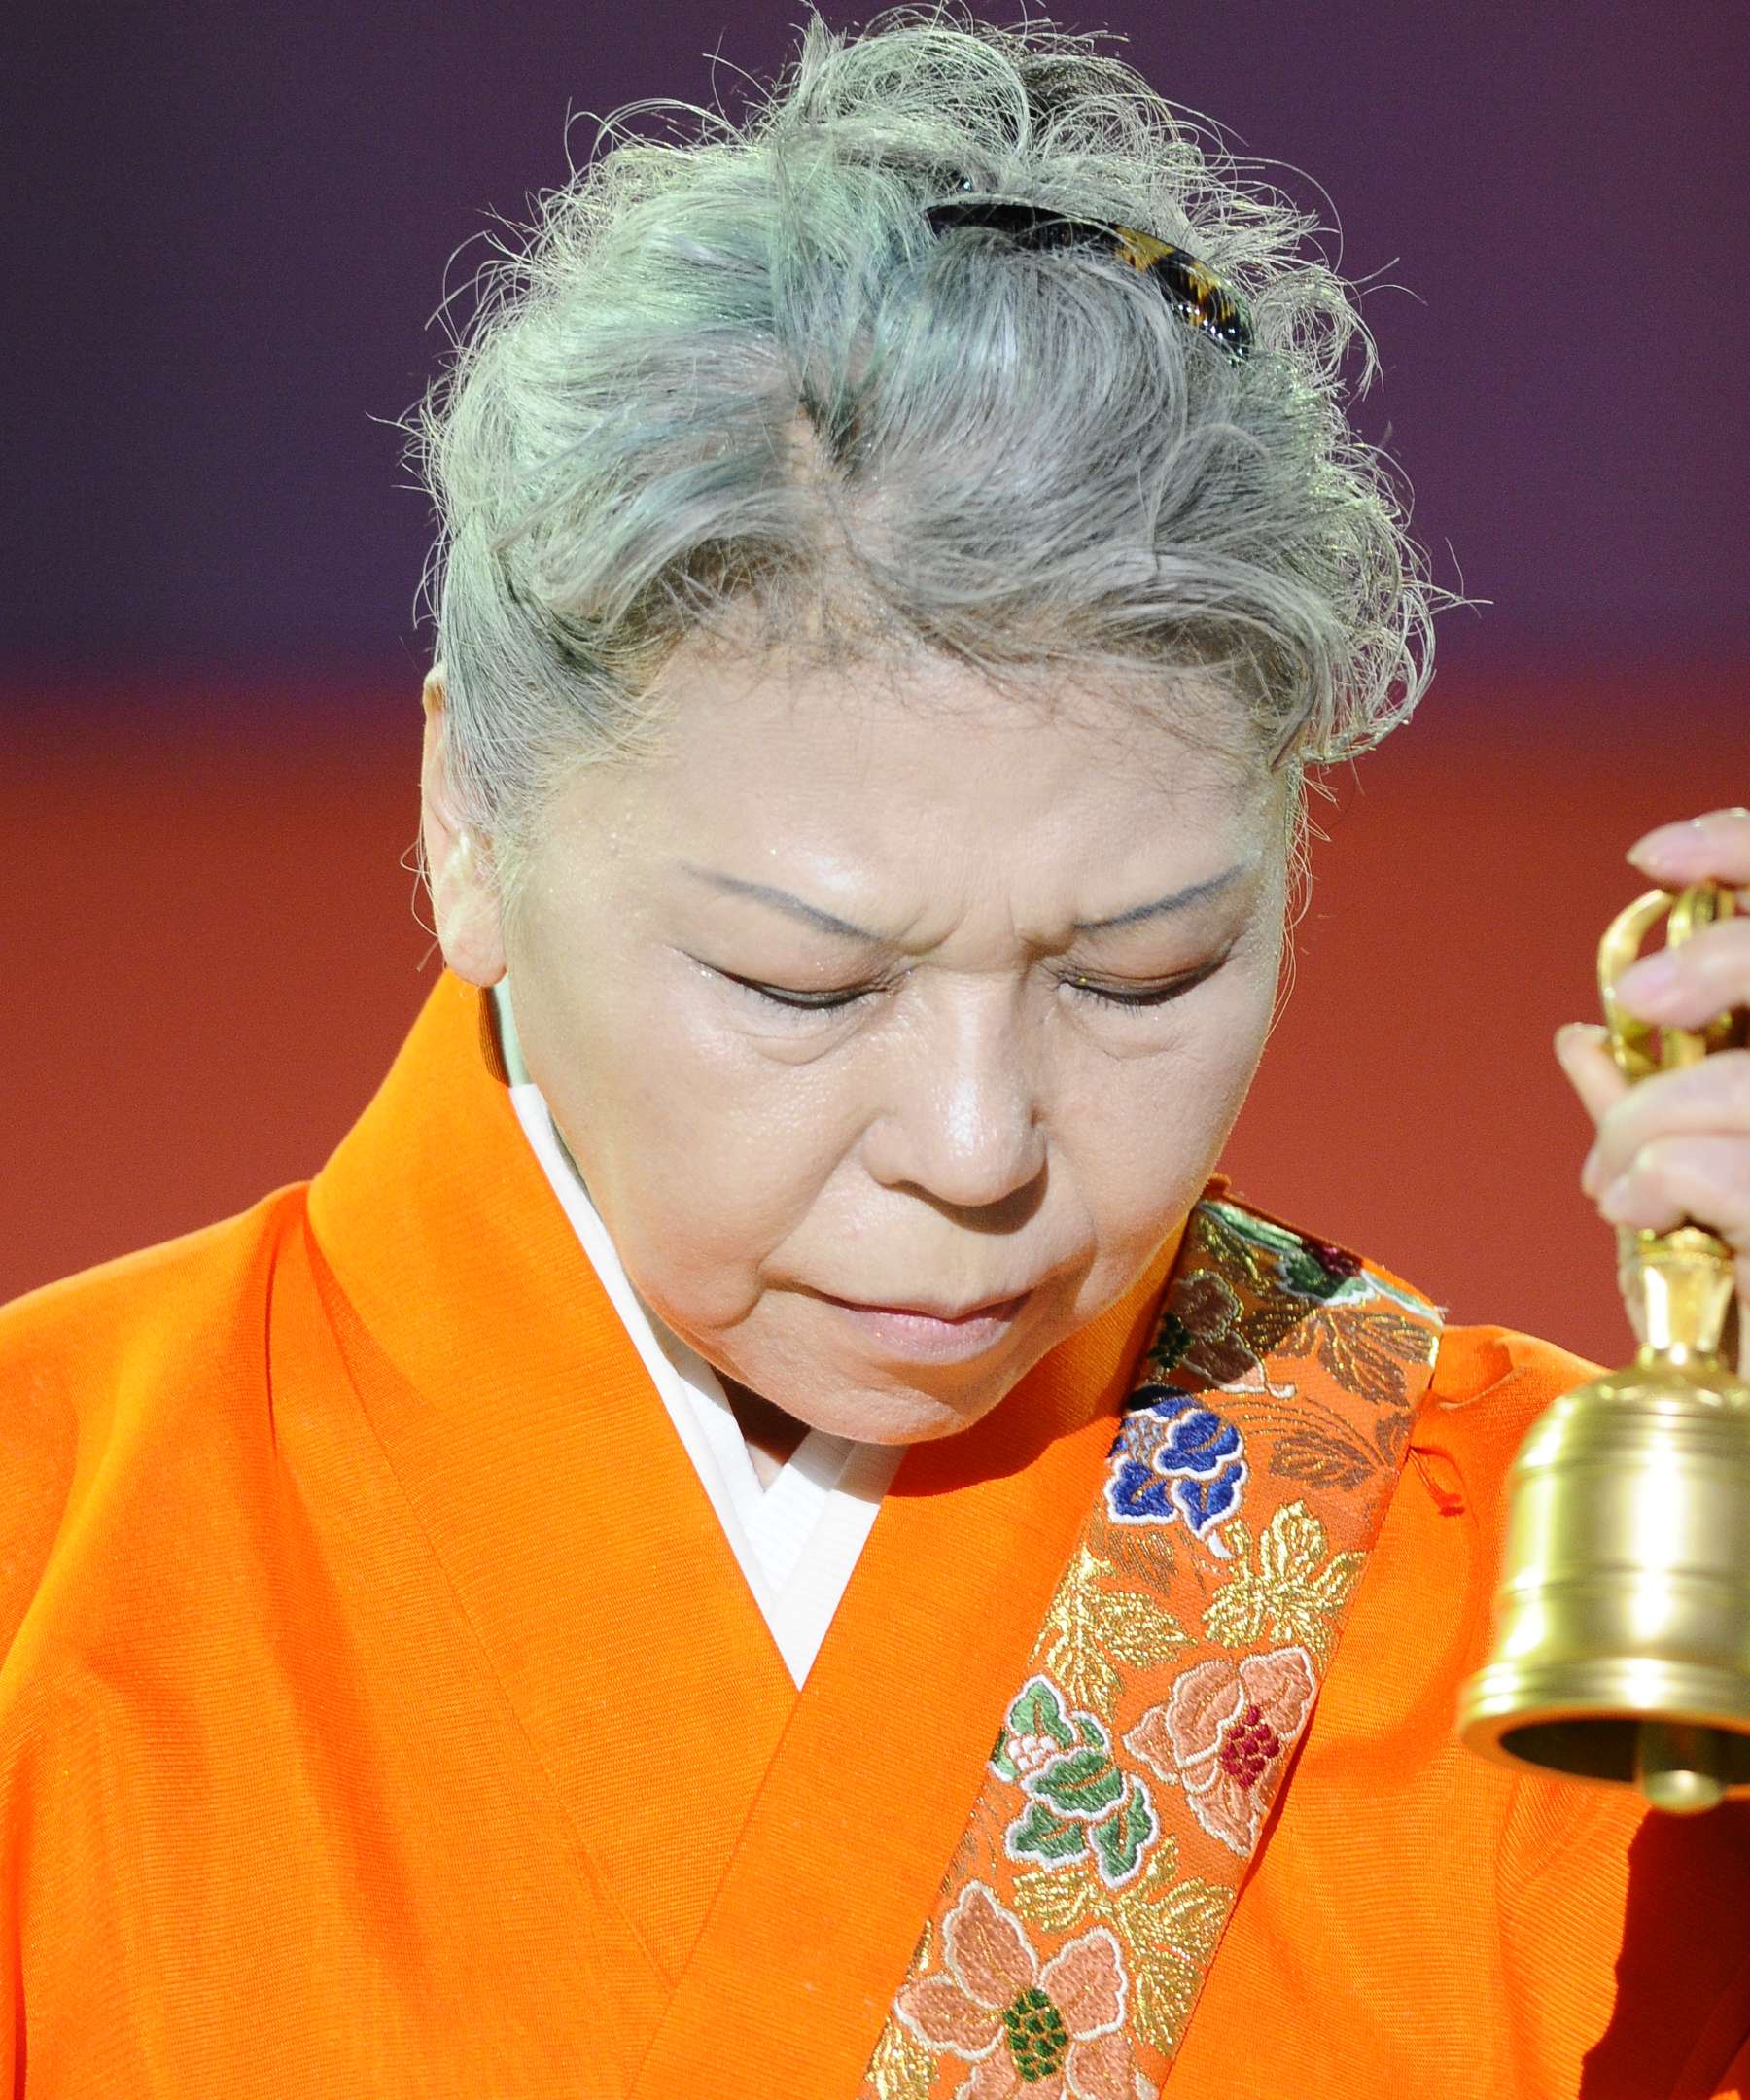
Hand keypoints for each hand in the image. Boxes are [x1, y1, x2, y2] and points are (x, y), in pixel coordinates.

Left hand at [1554, 806, 1749, 1379]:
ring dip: (1661, 1109)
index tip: (1649, 857)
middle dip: (1721, 962)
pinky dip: (1674, 1172)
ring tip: (1615, 1171)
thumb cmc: (1743, 1331)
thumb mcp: (1700, 1208)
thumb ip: (1662, 1116)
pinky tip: (1632, 1205)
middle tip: (1642, 1008)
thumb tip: (1585, 1040)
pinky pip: (1744, 1177)